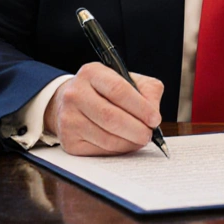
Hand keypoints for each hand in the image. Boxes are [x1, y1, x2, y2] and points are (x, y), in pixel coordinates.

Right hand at [44, 62, 163, 155]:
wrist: (71, 102)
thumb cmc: (105, 91)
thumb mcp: (126, 79)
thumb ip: (147, 91)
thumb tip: (154, 114)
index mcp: (92, 73)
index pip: (118, 90)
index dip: (140, 107)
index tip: (155, 119)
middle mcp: (75, 94)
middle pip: (111, 117)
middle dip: (136, 129)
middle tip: (149, 135)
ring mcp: (69, 118)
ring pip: (106, 138)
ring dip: (129, 143)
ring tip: (139, 140)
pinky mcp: (68, 140)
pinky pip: (99, 150)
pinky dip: (117, 150)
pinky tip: (123, 143)